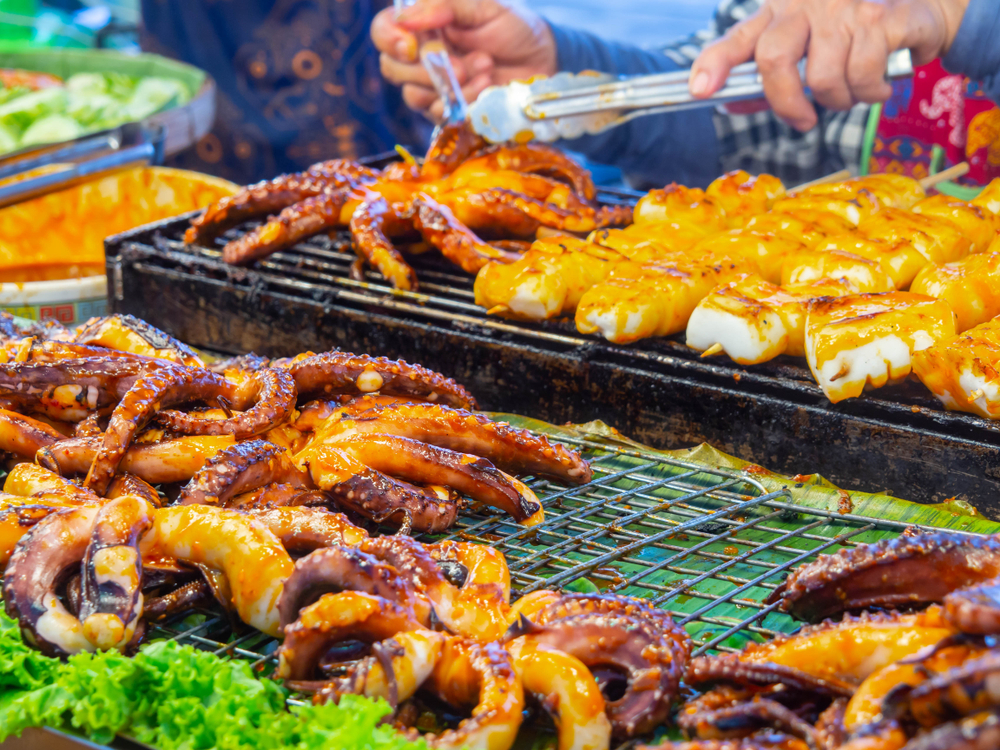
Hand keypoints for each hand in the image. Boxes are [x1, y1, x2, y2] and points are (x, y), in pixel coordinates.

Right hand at [371, 0, 556, 121]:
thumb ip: (445, 5)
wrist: (544, 60)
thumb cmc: (513, 28)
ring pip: (414, 95)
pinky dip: (463, 102)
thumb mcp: (483, 6)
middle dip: (425, 69)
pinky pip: (439, 114)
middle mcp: (422, 56)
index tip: (412, 46)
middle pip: (392, 67)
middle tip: (458, 64)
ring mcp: (434, 86)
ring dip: (449, 85)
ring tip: (484, 67)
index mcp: (423, 25)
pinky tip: (486, 87)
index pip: (384, 31)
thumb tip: (407, 17)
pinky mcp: (449, 111)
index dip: (389, 39)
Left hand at [689, 0, 970, 131]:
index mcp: (780, 10)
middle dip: (786, 103)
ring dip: (839, 101)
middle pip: (774, 59)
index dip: (714, 64)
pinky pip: (863, 75)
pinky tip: (876, 84)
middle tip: (803, 120)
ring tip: (852, 93)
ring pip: (823, 78)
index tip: (698, 90)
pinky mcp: (881, 17)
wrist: (922, 6)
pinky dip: (870, 93)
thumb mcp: (807, 46)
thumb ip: (769, 74)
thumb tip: (732, 103)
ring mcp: (844, 9)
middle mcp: (807, 4)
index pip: (737, 38)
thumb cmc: (854, 31)